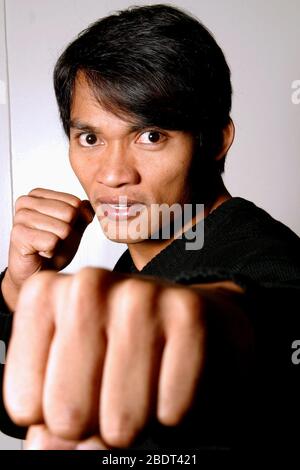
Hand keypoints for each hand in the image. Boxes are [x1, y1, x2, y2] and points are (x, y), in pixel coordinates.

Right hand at [1, 188, 93, 310]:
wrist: (36, 271)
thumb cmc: (51, 249)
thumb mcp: (73, 228)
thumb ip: (82, 213)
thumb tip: (88, 205)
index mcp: (38, 195)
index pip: (74, 201)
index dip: (78, 219)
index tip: (67, 231)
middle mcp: (26, 202)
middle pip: (70, 213)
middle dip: (69, 232)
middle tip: (55, 240)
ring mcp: (20, 217)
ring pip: (63, 228)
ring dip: (60, 242)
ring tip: (47, 246)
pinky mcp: (19, 235)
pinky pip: (52, 241)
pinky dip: (52, 251)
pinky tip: (41, 252)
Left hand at [4, 268, 206, 447]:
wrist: (176, 316)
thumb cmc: (116, 341)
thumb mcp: (65, 369)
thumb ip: (46, 411)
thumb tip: (47, 448)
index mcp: (43, 296)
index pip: (26, 405)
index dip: (52, 414)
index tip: (73, 388)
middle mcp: (87, 286)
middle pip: (68, 414)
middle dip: (93, 423)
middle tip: (109, 392)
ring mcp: (139, 297)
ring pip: (121, 419)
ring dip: (135, 419)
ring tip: (140, 384)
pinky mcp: (187, 314)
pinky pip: (172, 409)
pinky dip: (173, 410)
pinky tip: (168, 376)